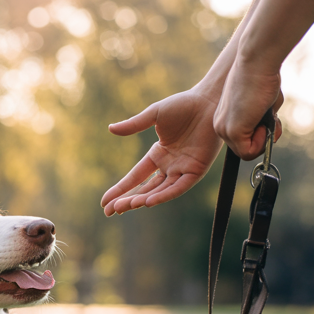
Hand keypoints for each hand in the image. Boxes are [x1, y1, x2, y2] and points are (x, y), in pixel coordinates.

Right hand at [100, 88, 223, 215]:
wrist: (208, 101)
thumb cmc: (183, 105)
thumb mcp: (153, 115)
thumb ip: (133, 125)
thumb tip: (111, 129)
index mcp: (158, 154)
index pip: (135, 177)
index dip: (120, 189)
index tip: (104, 202)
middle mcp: (169, 166)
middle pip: (145, 189)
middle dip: (127, 200)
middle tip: (111, 211)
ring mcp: (182, 170)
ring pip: (159, 191)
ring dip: (143, 199)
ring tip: (126, 206)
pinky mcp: (196, 171)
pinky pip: (178, 187)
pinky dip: (164, 195)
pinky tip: (149, 202)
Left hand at [213, 56, 284, 159]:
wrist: (257, 61)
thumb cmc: (263, 77)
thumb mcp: (263, 105)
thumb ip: (263, 120)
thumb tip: (270, 132)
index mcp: (225, 118)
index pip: (242, 140)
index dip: (260, 135)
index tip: (269, 119)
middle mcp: (220, 125)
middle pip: (245, 148)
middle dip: (264, 139)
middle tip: (271, 120)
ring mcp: (224, 129)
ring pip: (247, 152)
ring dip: (264, 140)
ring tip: (268, 118)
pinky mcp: (232, 131)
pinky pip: (249, 152)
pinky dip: (262, 143)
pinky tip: (263, 124)